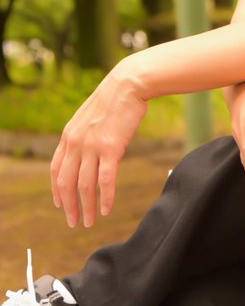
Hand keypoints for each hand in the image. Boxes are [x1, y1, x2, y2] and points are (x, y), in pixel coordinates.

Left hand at [50, 62, 147, 228]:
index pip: (56, 170)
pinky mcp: (111, 148)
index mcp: (68, 135)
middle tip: (73, 221)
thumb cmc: (114, 99)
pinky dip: (105, 198)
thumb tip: (85, 151)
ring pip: (84, 186)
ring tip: (90, 221)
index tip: (60, 204)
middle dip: (69, 206)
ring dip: (86, 207)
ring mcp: (92, 146)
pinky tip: (107, 209)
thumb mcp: (89, 117)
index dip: (57, 190)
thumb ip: (83, 135)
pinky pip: (105, 180)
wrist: (128, 84)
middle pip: (67, 182)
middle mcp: (76, 143)